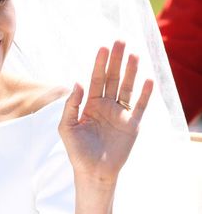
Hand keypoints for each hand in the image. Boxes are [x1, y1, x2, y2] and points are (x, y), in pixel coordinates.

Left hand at [59, 40, 152, 182]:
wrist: (93, 172)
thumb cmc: (77, 151)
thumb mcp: (67, 127)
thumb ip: (71, 105)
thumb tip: (77, 82)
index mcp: (90, 104)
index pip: (96, 79)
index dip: (100, 64)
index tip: (103, 48)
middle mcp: (106, 106)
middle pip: (113, 78)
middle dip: (116, 60)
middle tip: (120, 41)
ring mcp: (120, 114)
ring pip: (127, 88)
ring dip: (131, 72)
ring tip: (135, 55)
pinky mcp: (132, 124)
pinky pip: (139, 106)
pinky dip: (144, 94)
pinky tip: (148, 80)